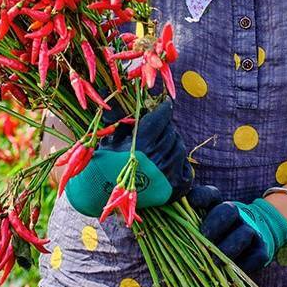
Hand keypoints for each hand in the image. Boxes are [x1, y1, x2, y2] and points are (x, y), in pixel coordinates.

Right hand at [65, 98, 193, 216]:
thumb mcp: (110, 136)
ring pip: (179, 149)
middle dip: (166, 126)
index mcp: (141, 143)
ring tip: (163, 142)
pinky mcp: (171, 190)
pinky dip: (182, 163)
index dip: (164, 108)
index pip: (161, 118)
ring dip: (173, 142)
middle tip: (160, 126)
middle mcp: (155, 159)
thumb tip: (116, 94)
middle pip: (171, 132)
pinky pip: (186, 171)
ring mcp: (165, 175)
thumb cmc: (103, 162)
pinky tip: (173, 159)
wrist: (99, 192)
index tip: (165, 104)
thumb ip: (121, 117)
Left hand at [188, 184, 286, 271]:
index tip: (191, 202)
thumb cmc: (216, 237)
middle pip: (228, 210)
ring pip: (244, 233)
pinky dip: (245, 263)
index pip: (211, 195)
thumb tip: (163, 224)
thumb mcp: (202, 227)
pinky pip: (257, 255)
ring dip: (229, 246)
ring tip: (215, 261)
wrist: (253, 241)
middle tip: (204, 236)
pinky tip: (232, 271)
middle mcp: (235, 215)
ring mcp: (250, 231)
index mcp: (217, 207)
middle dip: (216, 222)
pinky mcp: (262, 249)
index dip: (201, 196)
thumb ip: (187, 225)